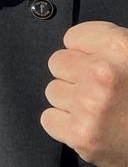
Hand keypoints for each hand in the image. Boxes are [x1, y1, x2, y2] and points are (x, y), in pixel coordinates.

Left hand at [42, 21, 127, 164]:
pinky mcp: (81, 134)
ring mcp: (90, 105)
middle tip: (101, 91)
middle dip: (75, 76)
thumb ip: (108, 48)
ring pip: (53, 91)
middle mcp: (104, 73)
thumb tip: (78, 44)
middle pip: (58, 62)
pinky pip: (49, 119)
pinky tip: (90, 126)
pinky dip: (65, 125)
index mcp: (122, 48)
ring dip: (71, 102)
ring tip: (100, 110)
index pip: (73, 37)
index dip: (85, 53)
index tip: (98, 64)